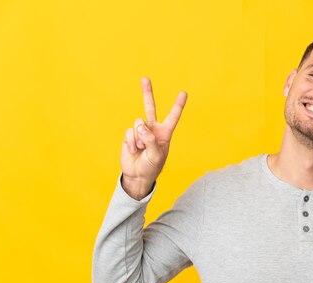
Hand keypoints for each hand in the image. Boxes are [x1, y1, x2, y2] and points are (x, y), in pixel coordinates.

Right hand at [120, 77, 187, 198]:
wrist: (137, 175)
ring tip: (142, 149)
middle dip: (147, 93)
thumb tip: (141, 127)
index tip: (183, 93)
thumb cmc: (151, 167)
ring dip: (139, 138)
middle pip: (150, 107)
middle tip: (145, 78)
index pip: (172, 117)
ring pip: (138, 123)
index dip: (178, 105)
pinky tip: (134, 150)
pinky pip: (129, 132)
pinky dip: (131, 142)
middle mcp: (153, 129)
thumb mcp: (157, 156)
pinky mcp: (130, 135)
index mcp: (165, 133)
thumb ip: (151, 140)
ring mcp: (140, 131)